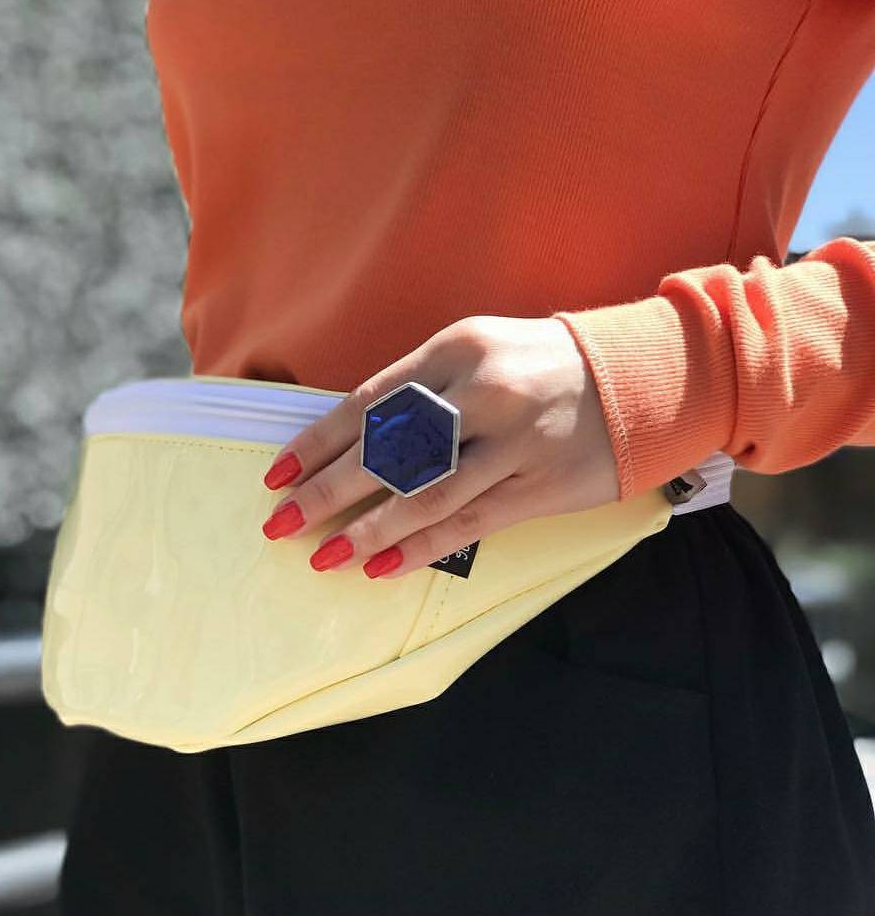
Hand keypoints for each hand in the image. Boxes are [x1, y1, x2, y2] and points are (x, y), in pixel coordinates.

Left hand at [259, 315, 619, 577]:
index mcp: (457, 349)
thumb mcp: (477, 352)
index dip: (318, 443)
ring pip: (426, 493)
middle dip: (327, 489)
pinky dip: (422, 547)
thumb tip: (349, 440)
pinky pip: (470, 522)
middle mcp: (482, 392)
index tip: (277, 475)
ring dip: (369, 529)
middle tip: (282, 522)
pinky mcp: (542, 485)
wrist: (640, 377)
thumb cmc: (540, 365)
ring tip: (324, 555)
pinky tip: (383, 566)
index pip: (369, 403)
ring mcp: (514, 441)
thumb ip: (420, 389)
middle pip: (389, 450)